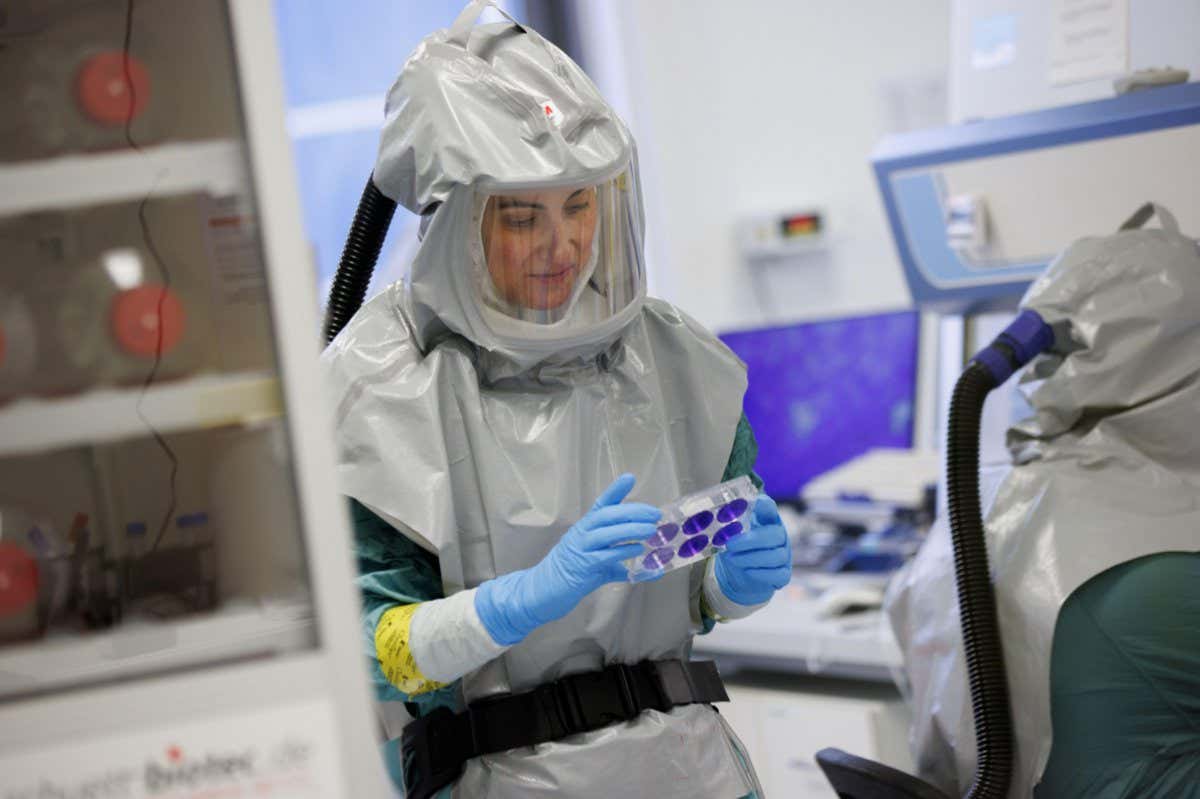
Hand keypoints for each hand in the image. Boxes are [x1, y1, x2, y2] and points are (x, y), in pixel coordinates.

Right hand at [475, 474, 660, 643]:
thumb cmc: (570, 574)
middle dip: (633, 512)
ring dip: (630, 529)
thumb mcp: (597, 563)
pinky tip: (636, 549)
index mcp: (585, 528)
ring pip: (606, 532)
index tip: (629, 478)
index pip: (601, 504)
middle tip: (654, 514)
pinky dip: (622, 550)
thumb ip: (618, 564)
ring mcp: (580, 548)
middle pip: (607, 515)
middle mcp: (581, 533)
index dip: (615, 491)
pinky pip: (604, 555)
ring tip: (651, 529)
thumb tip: (647, 570)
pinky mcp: (581, 566)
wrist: (541, 590)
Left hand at [713, 494, 791, 605]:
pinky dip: (760, 573)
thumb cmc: (738, 548)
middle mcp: (779, 536)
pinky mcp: (783, 574)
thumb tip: (720, 517)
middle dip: (751, 540)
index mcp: (767, 521)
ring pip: (776, 556)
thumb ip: (730, 524)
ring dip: (751, 558)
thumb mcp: (732, 533)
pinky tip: (746, 570)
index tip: (758, 502)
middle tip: (730, 544)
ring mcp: (784, 555)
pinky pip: (778, 574)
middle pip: (775, 535)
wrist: (740, 573)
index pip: (770, 509)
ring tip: (732, 558)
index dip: (766, 505)